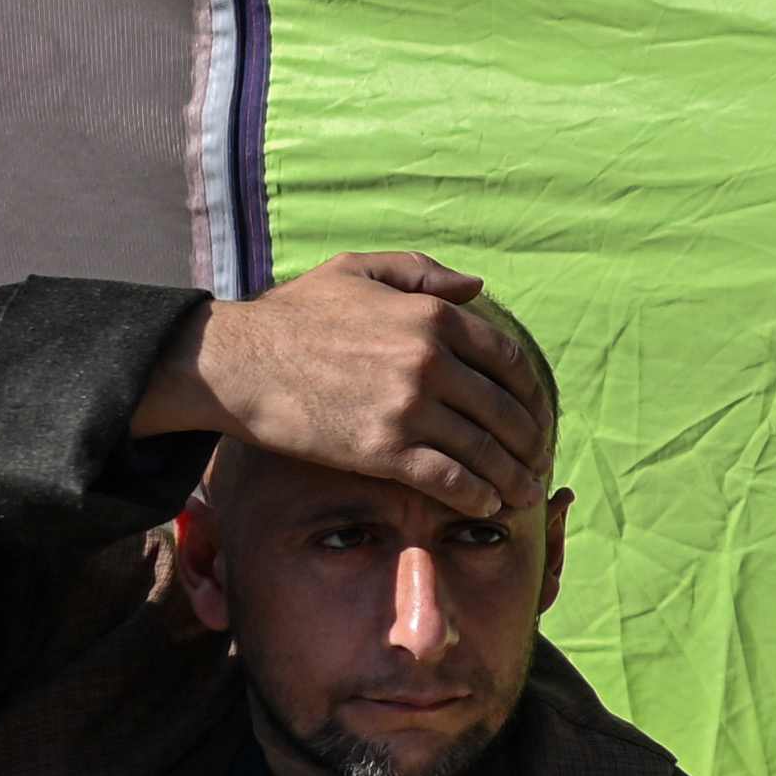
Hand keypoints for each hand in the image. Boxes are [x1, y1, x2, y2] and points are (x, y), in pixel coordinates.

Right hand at [142, 253, 547, 515]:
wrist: (239, 362)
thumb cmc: (295, 315)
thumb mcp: (358, 270)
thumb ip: (422, 273)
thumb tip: (477, 287)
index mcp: (433, 315)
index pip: (508, 361)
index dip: (532, 395)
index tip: (535, 416)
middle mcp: (430, 360)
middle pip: (505, 410)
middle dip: (530, 443)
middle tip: (537, 463)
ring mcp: (408, 407)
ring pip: (484, 450)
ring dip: (512, 478)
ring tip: (522, 495)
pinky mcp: (383, 450)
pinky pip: (449, 480)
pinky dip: (476, 496)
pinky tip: (486, 505)